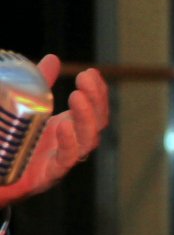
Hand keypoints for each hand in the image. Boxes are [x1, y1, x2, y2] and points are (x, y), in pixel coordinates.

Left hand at [0, 55, 110, 207]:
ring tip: (77, 97)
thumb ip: (39, 87)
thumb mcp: (27, 111)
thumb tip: (53, 58)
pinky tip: (64, 127)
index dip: (98, 92)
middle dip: (95, 100)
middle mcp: (72, 144)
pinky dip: (69, 143)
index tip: (91, 73)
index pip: (96, 109)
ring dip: (85, 118)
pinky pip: (66, 160)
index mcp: (70, 127)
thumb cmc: (14, 145)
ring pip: (87, 141)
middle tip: (84, 80)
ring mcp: (62, 161)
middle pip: (97, 124)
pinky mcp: (47, 176)